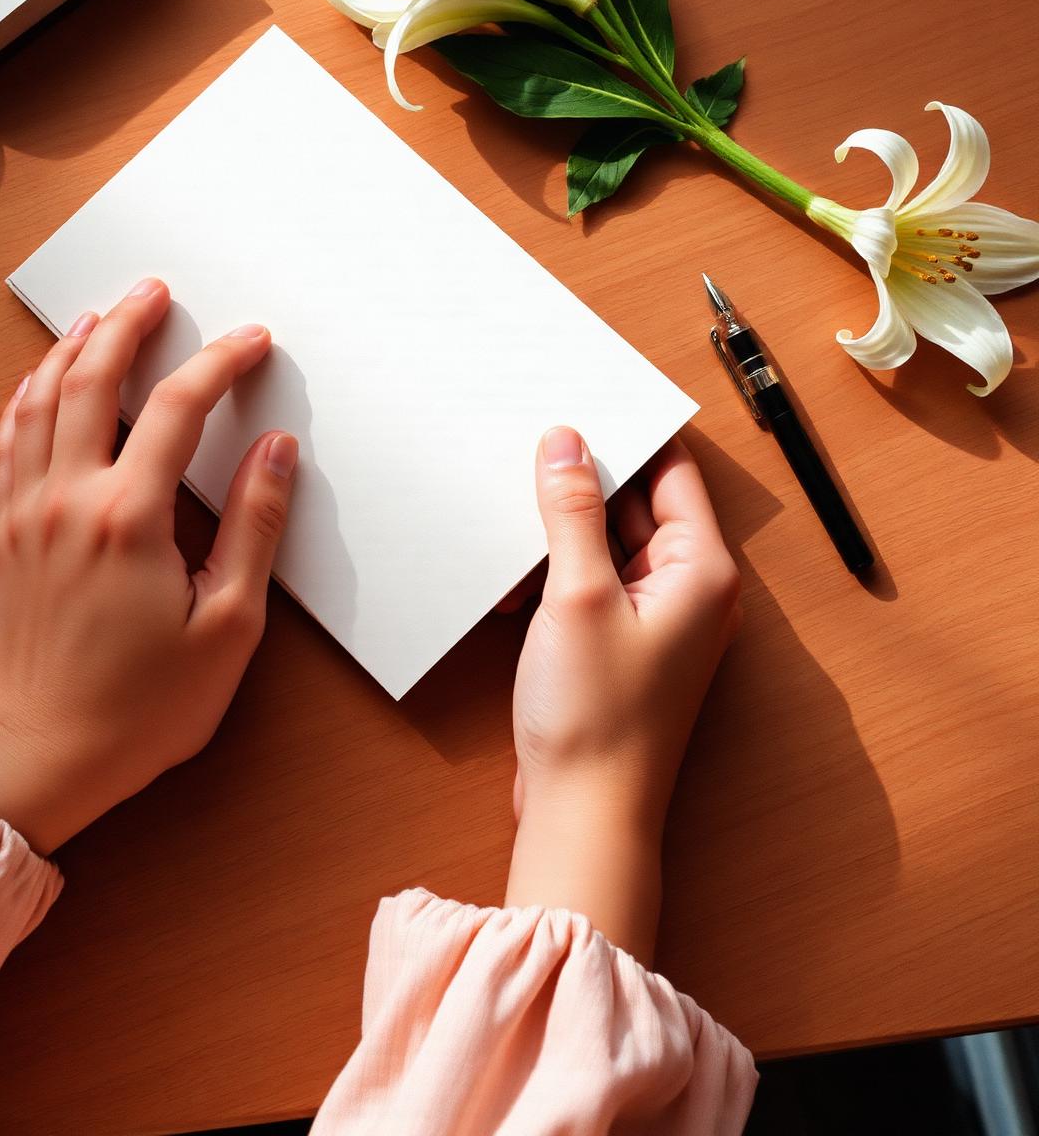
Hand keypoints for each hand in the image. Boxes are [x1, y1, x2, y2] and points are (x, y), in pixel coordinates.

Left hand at [0, 278, 297, 855]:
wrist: (41, 757)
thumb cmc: (142, 707)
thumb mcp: (227, 626)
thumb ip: (253, 527)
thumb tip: (274, 450)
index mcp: (129, 519)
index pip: (177, 408)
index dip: (219, 362)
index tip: (252, 341)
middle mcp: (67, 501)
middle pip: (90, 379)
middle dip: (127, 325)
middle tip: (155, 291)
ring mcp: (25, 515)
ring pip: (38, 401)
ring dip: (69, 348)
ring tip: (98, 315)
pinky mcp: (1, 536)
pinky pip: (5, 443)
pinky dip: (23, 398)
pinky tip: (38, 382)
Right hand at [505, 428, 740, 962]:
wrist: (584, 815)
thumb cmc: (597, 718)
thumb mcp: (577, 594)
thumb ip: (573, 511)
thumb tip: (566, 441)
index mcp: (701, 570)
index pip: (672, 473)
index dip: (627, 434)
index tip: (580, 401)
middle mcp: (689, 589)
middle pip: (639, 504)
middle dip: (585, 480)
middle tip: (530, 445)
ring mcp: (656, 618)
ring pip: (608, 542)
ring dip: (564, 530)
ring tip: (515, 516)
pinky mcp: (622, 642)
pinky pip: (592, 580)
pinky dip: (558, 571)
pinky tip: (515, 579)